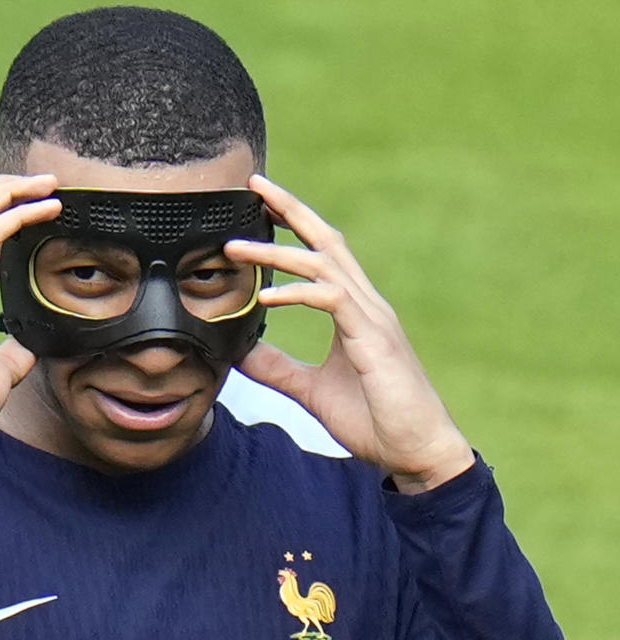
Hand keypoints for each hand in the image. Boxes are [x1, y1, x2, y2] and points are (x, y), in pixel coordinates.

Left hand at [224, 175, 473, 492]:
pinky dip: (298, 293)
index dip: (293, 225)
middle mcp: (366, 304)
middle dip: (291, 208)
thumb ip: (278, 368)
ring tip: (235, 247)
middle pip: (327, 239)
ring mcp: (373, 319)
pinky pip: (333, 301)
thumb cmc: (374, 420)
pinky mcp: (374, 339)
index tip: (259, 204)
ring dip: (278, 252)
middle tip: (254, 184)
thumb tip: (241, 353)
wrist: (416, 452)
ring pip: (324, 264)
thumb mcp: (311, 390)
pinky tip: (267, 298)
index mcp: (354, 311)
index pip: (322, 254)